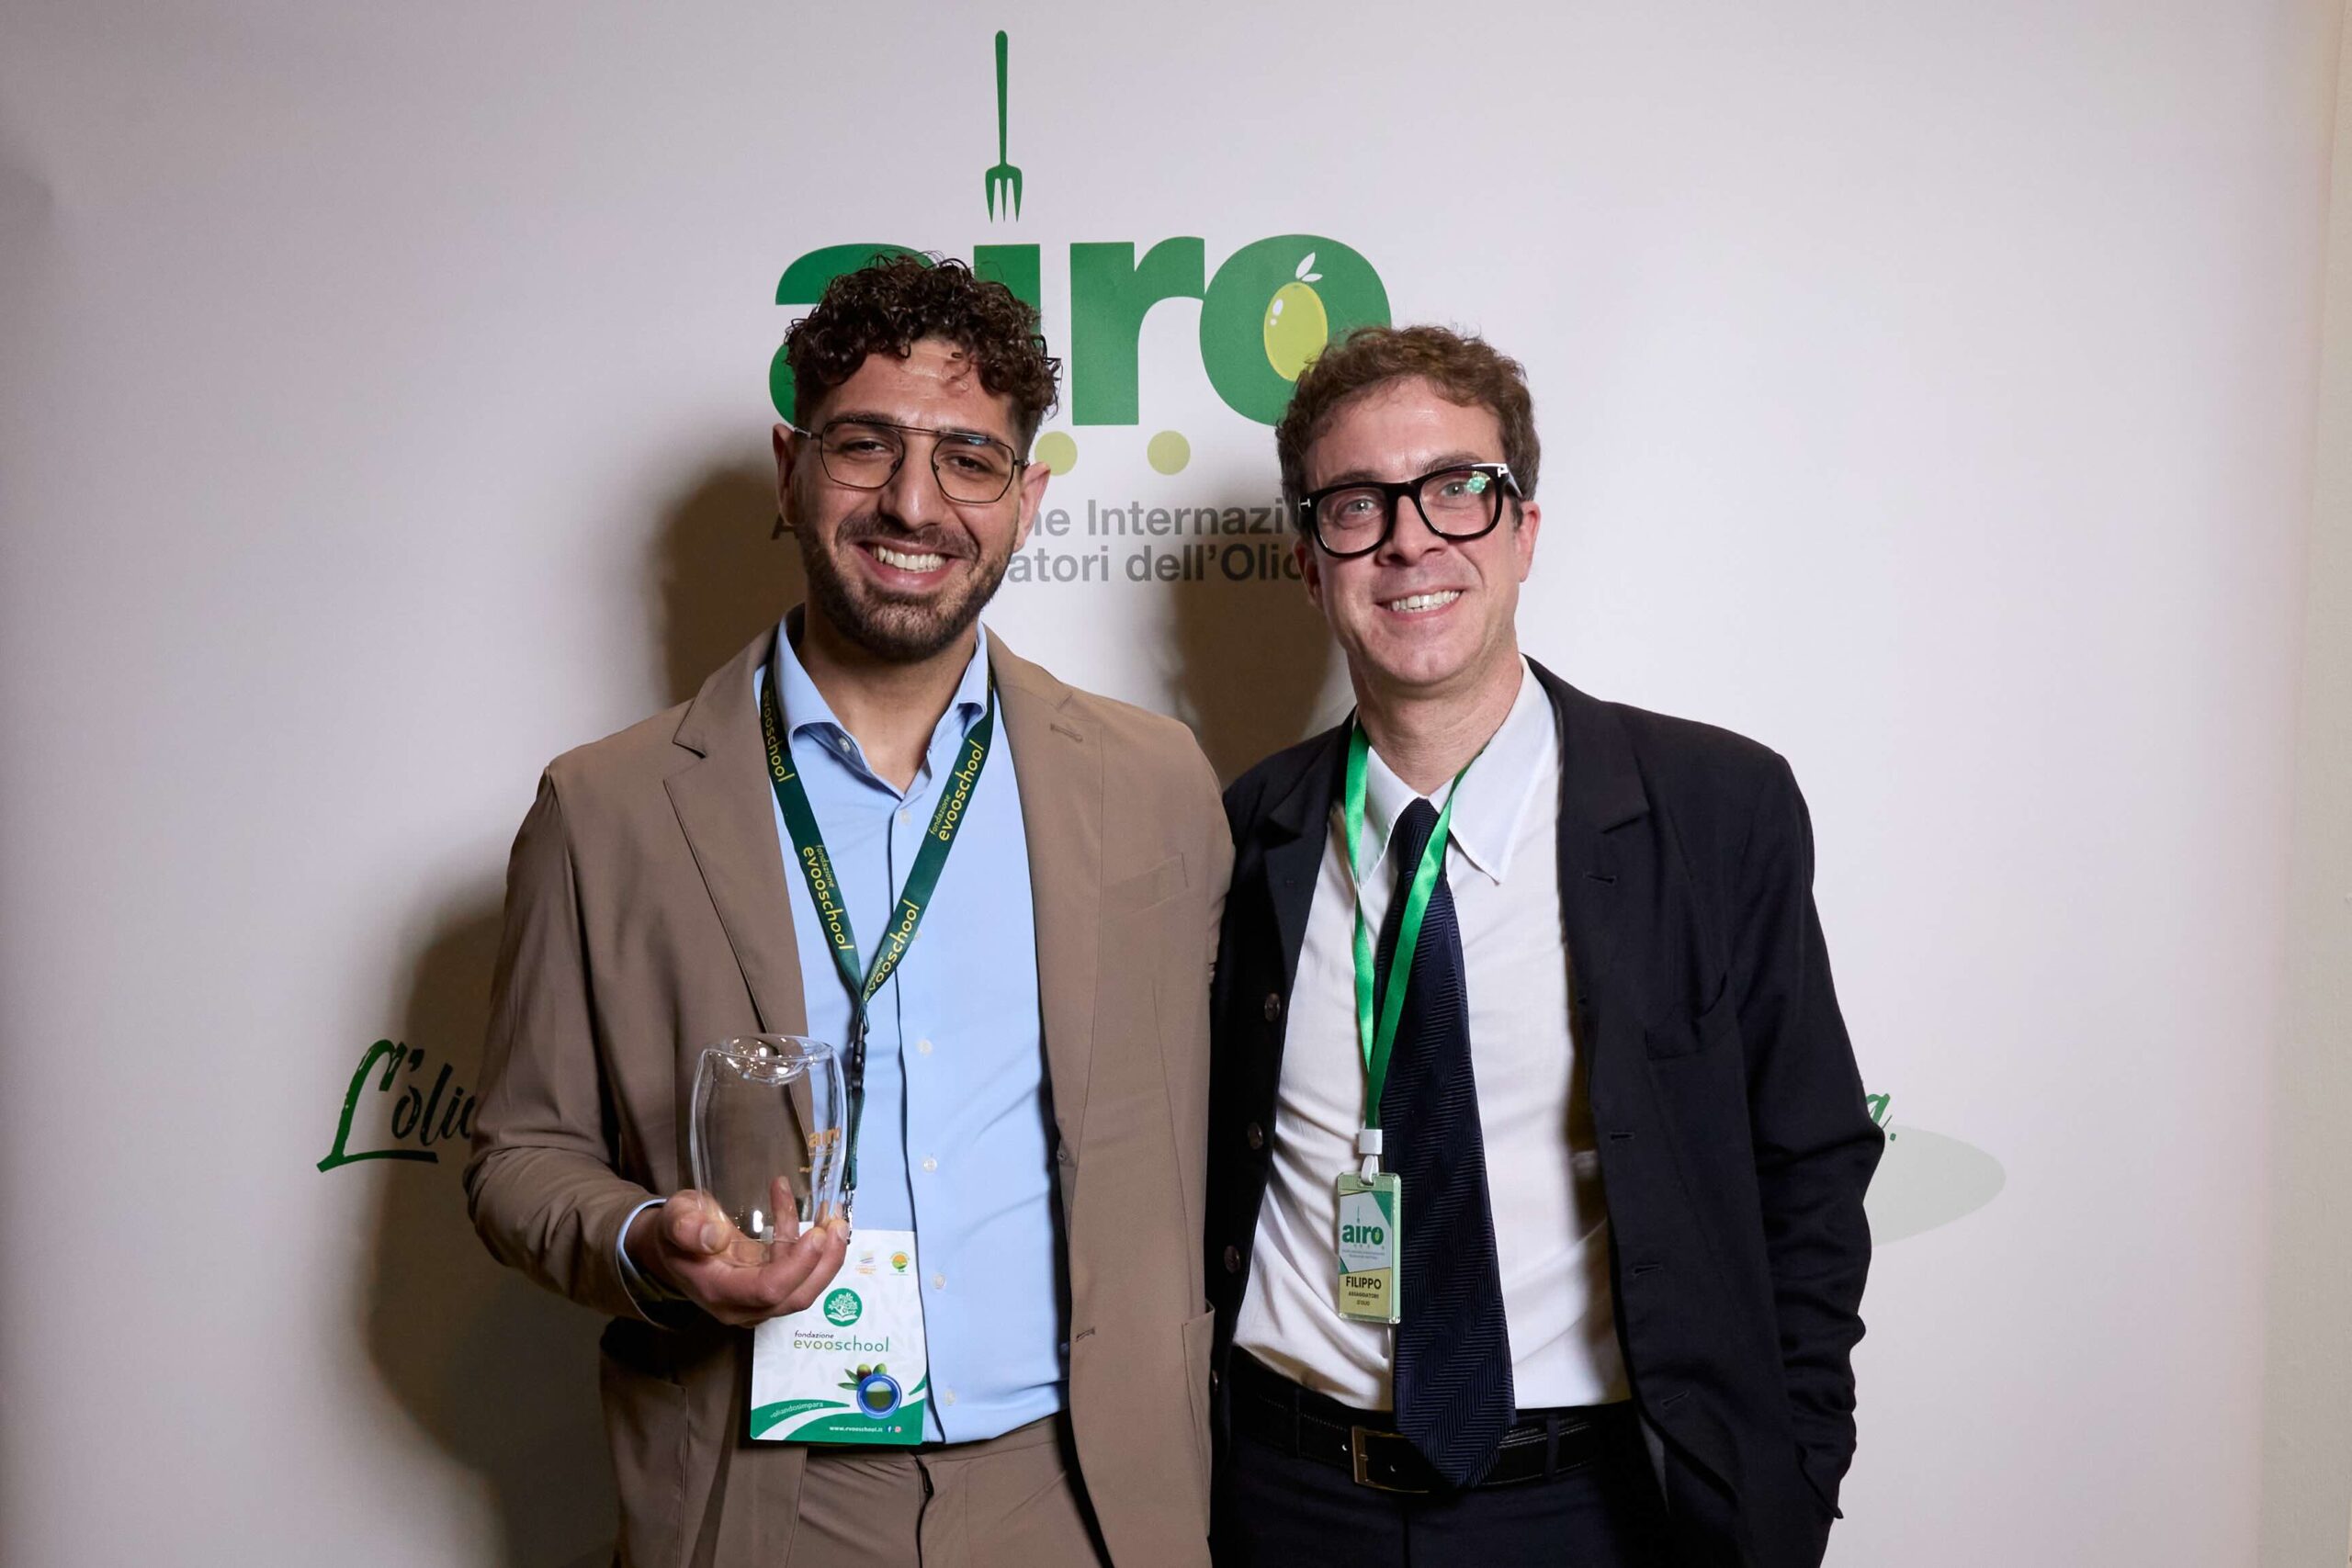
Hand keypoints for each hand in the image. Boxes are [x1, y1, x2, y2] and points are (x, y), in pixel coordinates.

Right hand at [627, 1179, 848, 1326]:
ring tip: (832, 1213)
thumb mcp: (673, 1220)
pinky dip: (803, 1238)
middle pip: (796, 1296)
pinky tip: (793, 1200)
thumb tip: (714, 1236)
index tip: (817, 1233)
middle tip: (838, 1225)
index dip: (798, 1265)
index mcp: (719, 1291)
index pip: (768, 1290)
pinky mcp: (769, 1285)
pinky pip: (796, 1267)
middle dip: (824, 1263)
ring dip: (824, 1252)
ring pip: (803, 1286)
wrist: (672, 1246)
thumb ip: (686, 1226)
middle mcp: (743, 1304)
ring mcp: (758, 1299)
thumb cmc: (674, 1231)